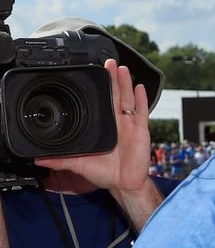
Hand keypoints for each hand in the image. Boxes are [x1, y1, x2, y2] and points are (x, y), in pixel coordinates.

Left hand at [37, 59, 150, 193]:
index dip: (98, 88)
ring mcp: (129, 125)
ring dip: (125, 83)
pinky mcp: (141, 130)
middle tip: (108, 63)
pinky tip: (140, 87)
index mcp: (102, 127)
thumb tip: (39, 159)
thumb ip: (60, 160)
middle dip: (112, 78)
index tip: (93, 74)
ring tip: (121, 69)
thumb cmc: (104, 173)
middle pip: (114, 96)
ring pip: (127, 99)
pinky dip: (142, 99)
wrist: (124, 184)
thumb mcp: (78, 164)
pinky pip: (142, 112)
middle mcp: (116, 123)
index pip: (100, 103)